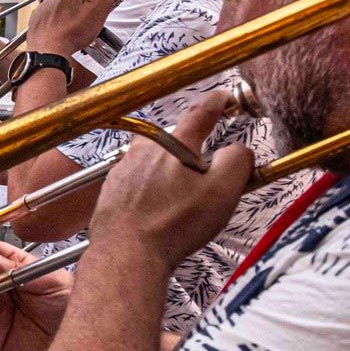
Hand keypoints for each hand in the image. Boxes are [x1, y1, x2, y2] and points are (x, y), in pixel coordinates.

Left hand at [25, 0, 117, 56]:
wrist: (46, 52)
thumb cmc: (72, 33)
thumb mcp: (97, 10)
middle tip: (95, 9)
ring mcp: (45, 5)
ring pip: (65, 1)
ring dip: (74, 7)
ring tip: (79, 24)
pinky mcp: (39, 17)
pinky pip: (54, 13)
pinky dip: (61, 18)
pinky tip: (65, 28)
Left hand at [90, 90, 253, 271]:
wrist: (126, 252)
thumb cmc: (175, 224)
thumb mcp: (222, 191)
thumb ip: (237, 162)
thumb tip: (239, 150)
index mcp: (174, 146)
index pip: (200, 113)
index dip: (217, 102)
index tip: (225, 98)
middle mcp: (143, 150)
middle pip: (174, 139)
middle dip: (191, 148)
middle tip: (205, 171)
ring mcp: (122, 169)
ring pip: (152, 159)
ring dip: (168, 169)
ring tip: (180, 197)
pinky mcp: (110, 190)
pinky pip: (135, 180)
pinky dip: (149, 188)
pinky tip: (156, 208)